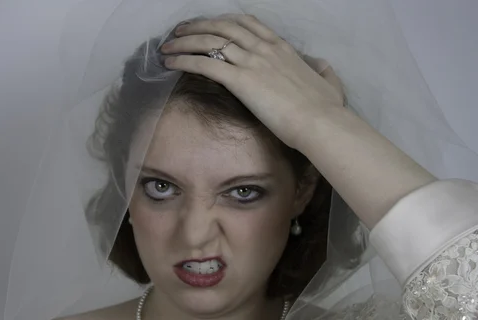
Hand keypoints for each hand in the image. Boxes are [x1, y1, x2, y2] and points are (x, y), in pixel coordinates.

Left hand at [162, 14, 344, 149]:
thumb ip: (323, 71)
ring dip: (184, 42)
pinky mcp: (240, 80)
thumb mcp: (329, 82)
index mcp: (281, 47)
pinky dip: (184, 60)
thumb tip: (322, 66)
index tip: (209, 25)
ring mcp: (251, 61)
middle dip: (198, 27)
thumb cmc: (325, 107)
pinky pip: (205, 63)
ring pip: (210, 42)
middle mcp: (263, 48)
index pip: (247, 24)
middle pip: (223, 27)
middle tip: (180, 32)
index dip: (223, 21)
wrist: (319, 121)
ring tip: (167, 47)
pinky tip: (170, 63)